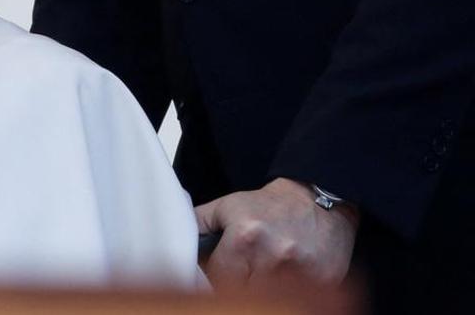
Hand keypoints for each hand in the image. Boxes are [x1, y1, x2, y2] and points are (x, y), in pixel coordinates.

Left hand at [195, 177, 358, 290]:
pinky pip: (295, 297)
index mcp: (244, 238)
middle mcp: (271, 256)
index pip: (215, 276)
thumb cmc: (270, 206)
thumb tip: (174, 238)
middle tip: (240, 270)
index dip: (213, 276)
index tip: (216, 272)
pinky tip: (283, 279)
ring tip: (260, 273)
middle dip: (235, 283)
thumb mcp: (227, 206)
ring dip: (259, 288)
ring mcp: (299, 272)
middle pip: (239, 290)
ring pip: (265, 296)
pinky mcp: (323, 281)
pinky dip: (285, 292)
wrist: (319, 200)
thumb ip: (197, 223)